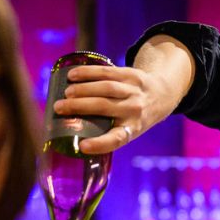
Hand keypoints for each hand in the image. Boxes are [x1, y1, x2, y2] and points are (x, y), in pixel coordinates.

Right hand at [51, 65, 181, 153]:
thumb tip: (68, 137)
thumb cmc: (134, 117)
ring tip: (66, 92)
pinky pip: (107, 72)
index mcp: (132, 129)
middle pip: (104, 107)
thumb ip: (106, 132)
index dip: (100, 144)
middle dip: (78, 106)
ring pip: (105, 88)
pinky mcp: (131, 75)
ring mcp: (134, 91)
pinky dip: (88, 73)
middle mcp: (134, 110)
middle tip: (58, 108)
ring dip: (82, 89)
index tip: (82, 146)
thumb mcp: (128, 129)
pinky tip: (73, 75)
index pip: (117, 139)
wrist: (161, 95)